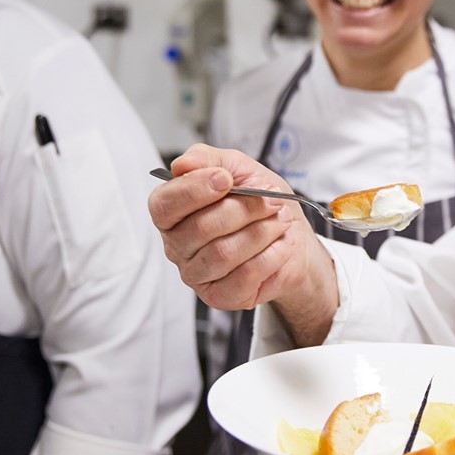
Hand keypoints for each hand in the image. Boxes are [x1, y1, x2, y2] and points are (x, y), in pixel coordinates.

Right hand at [148, 144, 336, 339]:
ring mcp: (196, 274)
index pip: (164, 204)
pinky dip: (270, 256)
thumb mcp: (238, 168)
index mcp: (173, 211)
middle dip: (244, 209)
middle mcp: (177, 245)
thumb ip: (208, 159)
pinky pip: (243, 277)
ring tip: (279, 222)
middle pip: (201, 228)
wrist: (289, 234)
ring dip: (261, 232)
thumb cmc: (259, 202)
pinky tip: (280, 246)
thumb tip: (182, 164)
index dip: (194, 190)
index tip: (226, 179)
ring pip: (224, 253)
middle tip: (271, 202)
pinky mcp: (219, 296)